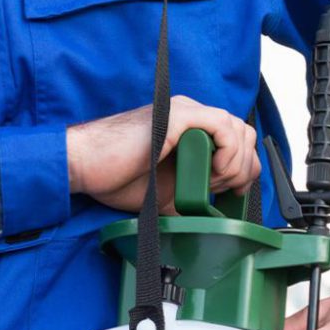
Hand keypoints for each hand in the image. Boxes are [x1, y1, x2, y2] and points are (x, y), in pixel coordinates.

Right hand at [65, 95, 258, 211]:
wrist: (86, 167)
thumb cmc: (115, 175)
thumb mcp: (166, 191)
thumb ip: (190, 194)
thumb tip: (212, 218)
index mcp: (188, 127)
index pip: (237, 138)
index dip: (243, 167)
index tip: (231, 191)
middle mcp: (189, 114)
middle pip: (243, 132)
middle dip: (242, 167)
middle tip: (220, 189)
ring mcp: (184, 112)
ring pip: (237, 128)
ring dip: (234, 162)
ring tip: (212, 182)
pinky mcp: (177, 116)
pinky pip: (221, 126)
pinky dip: (227, 152)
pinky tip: (211, 170)